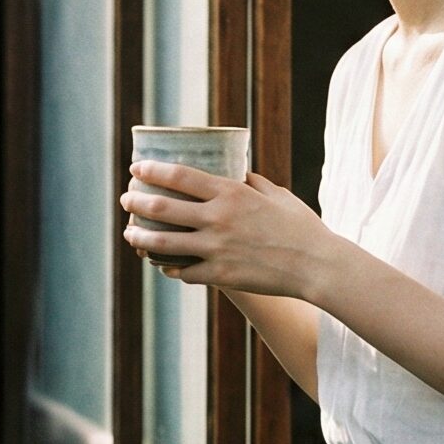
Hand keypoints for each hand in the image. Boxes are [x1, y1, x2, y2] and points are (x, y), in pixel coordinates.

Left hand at [120, 159, 332, 297]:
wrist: (317, 265)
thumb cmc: (302, 227)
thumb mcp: (277, 195)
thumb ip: (252, 182)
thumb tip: (237, 171)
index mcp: (232, 193)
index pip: (179, 176)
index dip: (151, 171)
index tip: (136, 168)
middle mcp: (218, 219)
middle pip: (161, 208)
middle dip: (136, 201)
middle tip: (127, 198)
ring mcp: (216, 249)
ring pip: (162, 243)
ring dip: (139, 236)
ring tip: (129, 232)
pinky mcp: (220, 275)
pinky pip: (183, 271)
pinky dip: (169, 267)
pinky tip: (161, 264)